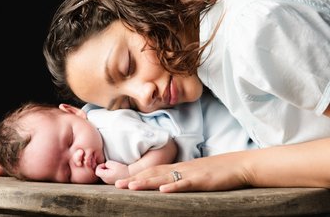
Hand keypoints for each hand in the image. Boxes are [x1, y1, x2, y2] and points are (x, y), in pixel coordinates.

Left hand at [95, 160, 129, 183]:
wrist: (130, 176)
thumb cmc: (122, 169)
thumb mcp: (114, 164)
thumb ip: (106, 163)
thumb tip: (104, 165)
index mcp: (106, 176)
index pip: (97, 171)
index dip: (100, 166)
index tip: (105, 164)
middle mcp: (106, 181)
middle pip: (99, 173)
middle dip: (102, 168)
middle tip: (110, 166)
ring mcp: (108, 182)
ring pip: (102, 175)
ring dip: (105, 171)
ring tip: (113, 169)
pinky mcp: (111, 182)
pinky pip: (106, 177)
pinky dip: (108, 173)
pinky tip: (114, 172)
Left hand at [115, 152, 250, 192]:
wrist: (239, 165)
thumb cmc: (218, 171)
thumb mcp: (196, 173)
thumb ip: (182, 177)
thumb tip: (168, 184)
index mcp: (179, 168)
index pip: (153, 171)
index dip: (137, 175)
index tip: (122, 182)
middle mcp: (181, 169)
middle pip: (154, 173)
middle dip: (135, 179)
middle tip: (117, 185)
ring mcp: (191, 173)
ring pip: (165, 178)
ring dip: (147, 182)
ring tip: (131, 187)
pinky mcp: (203, 180)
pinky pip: (186, 184)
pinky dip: (174, 187)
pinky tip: (163, 191)